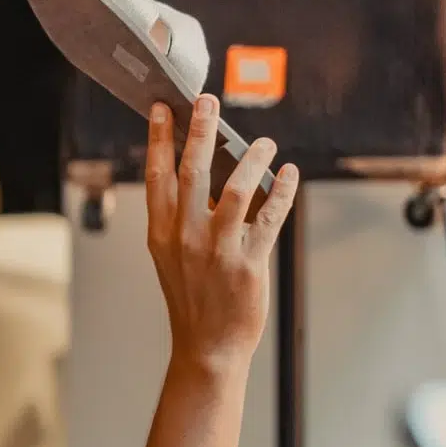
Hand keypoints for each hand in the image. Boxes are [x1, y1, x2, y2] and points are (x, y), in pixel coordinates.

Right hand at [146, 96, 297, 372]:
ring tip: (265, 142)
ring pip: (235, 188)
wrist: (207, 345)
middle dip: (200, 130)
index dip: (161, 139)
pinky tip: (288, 173)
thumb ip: (178, 217)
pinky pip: (270, 215)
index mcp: (161, 233)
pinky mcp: (248, 262)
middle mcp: (185, 237)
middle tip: (207, 101)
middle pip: (192, 171)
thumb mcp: (170, 256)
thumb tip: (197, 174)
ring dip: (252, 158)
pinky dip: (282, 190)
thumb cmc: (191, 299)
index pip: (157, 175)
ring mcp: (217, 249)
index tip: (164, 109)